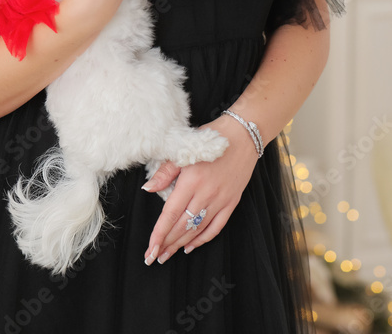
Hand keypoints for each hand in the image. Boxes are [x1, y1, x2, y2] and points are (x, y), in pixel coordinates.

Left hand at [143, 114, 259, 264]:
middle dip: (167, 243)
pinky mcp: (231, 202)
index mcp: (191, 181)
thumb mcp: (183, 150)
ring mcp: (220, 200)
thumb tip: (148, 189)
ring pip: (197, 229)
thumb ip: (165, 172)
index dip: (159, 234)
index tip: (150, 248)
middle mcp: (206, 194)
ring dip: (181, 244)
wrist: (242, 135)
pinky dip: (203, 238)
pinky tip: (191, 246)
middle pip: (182, 225)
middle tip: (154, 256)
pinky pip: (216, 226)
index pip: (170, 214)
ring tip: (168, 254)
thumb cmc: (210, 139)